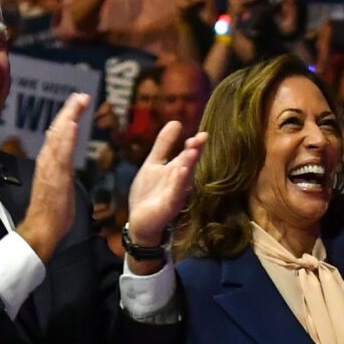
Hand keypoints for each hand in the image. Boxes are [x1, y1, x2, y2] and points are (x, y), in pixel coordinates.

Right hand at [15, 93, 92, 262]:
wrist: (40, 230)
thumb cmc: (51, 214)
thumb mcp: (60, 188)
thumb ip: (62, 175)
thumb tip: (67, 171)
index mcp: (50, 163)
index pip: (59, 136)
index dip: (68, 118)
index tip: (78, 105)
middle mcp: (48, 161)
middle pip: (58, 130)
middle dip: (69, 111)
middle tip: (82, 95)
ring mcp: (50, 167)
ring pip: (59, 136)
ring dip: (69, 117)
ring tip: (78, 101)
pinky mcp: (54, 176)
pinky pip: (61, 152)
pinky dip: (66, 137)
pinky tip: (73, 123)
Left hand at [125, 118, 209, 254]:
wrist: (140, 221)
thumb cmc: (149, 192)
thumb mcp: (153, 163)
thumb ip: (164, 145)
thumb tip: (176, 122)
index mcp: (176, 170)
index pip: (187, 154)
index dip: (194, 145)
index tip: (203, 134)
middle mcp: (179, 181)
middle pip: (188, 164)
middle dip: (194, 152)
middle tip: (201, 138)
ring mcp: (175, 194)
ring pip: (184, 178)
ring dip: (188, 166)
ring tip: (192, 152)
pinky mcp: (168, 206)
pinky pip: (175, 194)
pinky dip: (178, 183)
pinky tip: (181, 172)